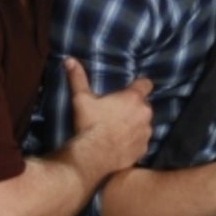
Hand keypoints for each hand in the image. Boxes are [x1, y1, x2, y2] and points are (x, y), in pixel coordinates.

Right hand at [66, 57, 153, 172]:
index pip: (146, 84)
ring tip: (118, 130)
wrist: (93, 155)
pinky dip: (134, 141)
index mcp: (133, 98)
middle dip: (133, 107)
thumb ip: (78, 78)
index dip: (138, 86)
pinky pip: (142, 141)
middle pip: (143, 105)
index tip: (129, 91)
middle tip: (116, 113)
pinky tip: (121, 144)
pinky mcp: (144, 148)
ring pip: (144, 123)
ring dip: (136, 124)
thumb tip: (69, 59)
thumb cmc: (89, 124)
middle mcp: (145, 113)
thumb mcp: (81, 99)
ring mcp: (147, 132)